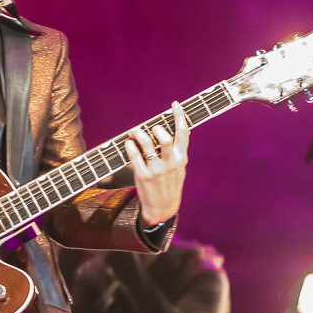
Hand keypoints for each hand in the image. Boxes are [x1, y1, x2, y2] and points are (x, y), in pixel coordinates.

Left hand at [123, 101, 188, 226]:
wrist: (163, 207)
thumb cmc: (171, 184)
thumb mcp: (180, 168)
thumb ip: (180, 150)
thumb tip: (183, 130)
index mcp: (181, 158)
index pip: (183, 133)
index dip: (179, 116)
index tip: (175, 105)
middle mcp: (170, 163)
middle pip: (164, 138)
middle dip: (156, 128)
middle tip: (150, 128)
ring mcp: (156, 170)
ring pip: (147, 145)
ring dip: (140, 134)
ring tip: (135, 131)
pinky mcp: (143, 176)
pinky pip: (134, 157)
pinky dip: (130, 147)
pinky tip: (128, 143)